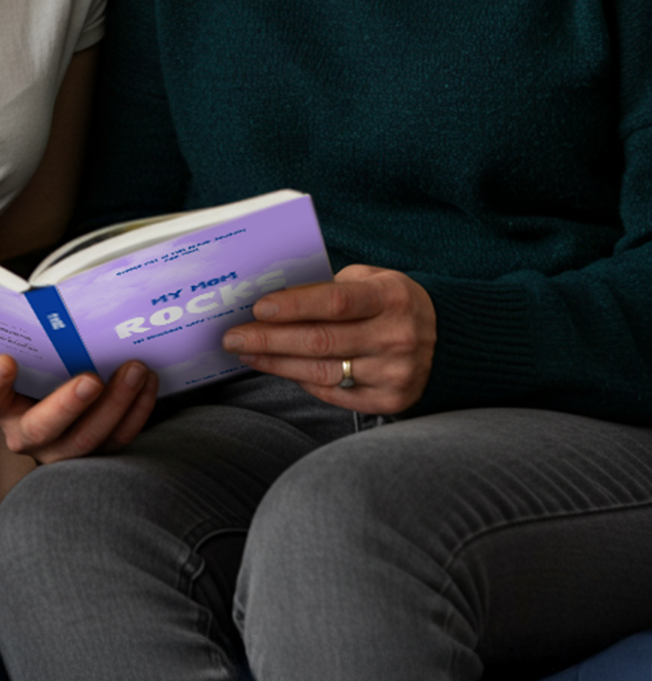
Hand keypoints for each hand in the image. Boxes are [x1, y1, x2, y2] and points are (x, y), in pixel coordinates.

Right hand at [0, 353, 158, 463]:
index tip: (6, 360)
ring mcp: (59, 449)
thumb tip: (62, 301)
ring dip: (115, 404)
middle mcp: (25, 433)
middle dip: (68, 404)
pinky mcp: (93, 454)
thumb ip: (38, 339)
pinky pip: (117, 439)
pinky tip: (148, 383)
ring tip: (134, 371)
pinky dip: (136, 410)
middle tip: (91, 380)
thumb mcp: (33, 356)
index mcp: (2, 405)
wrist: (62, 400)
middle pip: (42, 427)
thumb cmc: (45, 370)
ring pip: (85, 439)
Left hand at [222, 264, 435, 414]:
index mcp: (391, 298)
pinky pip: (334, 394)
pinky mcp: (390, 401)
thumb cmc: (392, 302)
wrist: (446, 338)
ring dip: (276, 363)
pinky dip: (302, 380)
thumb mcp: (373, 280)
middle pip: (322, 341)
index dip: (295, 305)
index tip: (259, 308)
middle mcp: (397, 337)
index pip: (337, 302)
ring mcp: (395, 373)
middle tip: (234, 337)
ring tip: (247, 353)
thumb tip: (275, 298)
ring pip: (322, 371)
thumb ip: (331, 286)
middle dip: (270, 339)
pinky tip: (279, 368)